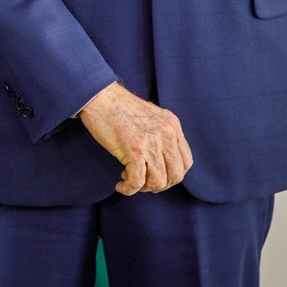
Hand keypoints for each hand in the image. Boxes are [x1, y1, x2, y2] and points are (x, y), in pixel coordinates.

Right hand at [79, 82, 193, 194]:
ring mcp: (152, 144)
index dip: (173, 174)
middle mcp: (167, 135)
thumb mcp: (151, 116)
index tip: (158, 175)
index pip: (186, 161)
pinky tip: (121, 185)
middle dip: (160, 185)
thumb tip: (160, 157)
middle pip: (176, 175)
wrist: (100, 97)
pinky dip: (129, 189)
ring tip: (129, 181)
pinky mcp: (135, 152)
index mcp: (172, 126)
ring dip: (143, 188)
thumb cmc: (118, 106)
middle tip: (144, 182)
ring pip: (158, 182)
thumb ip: (161, 133)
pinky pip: (137, 182)